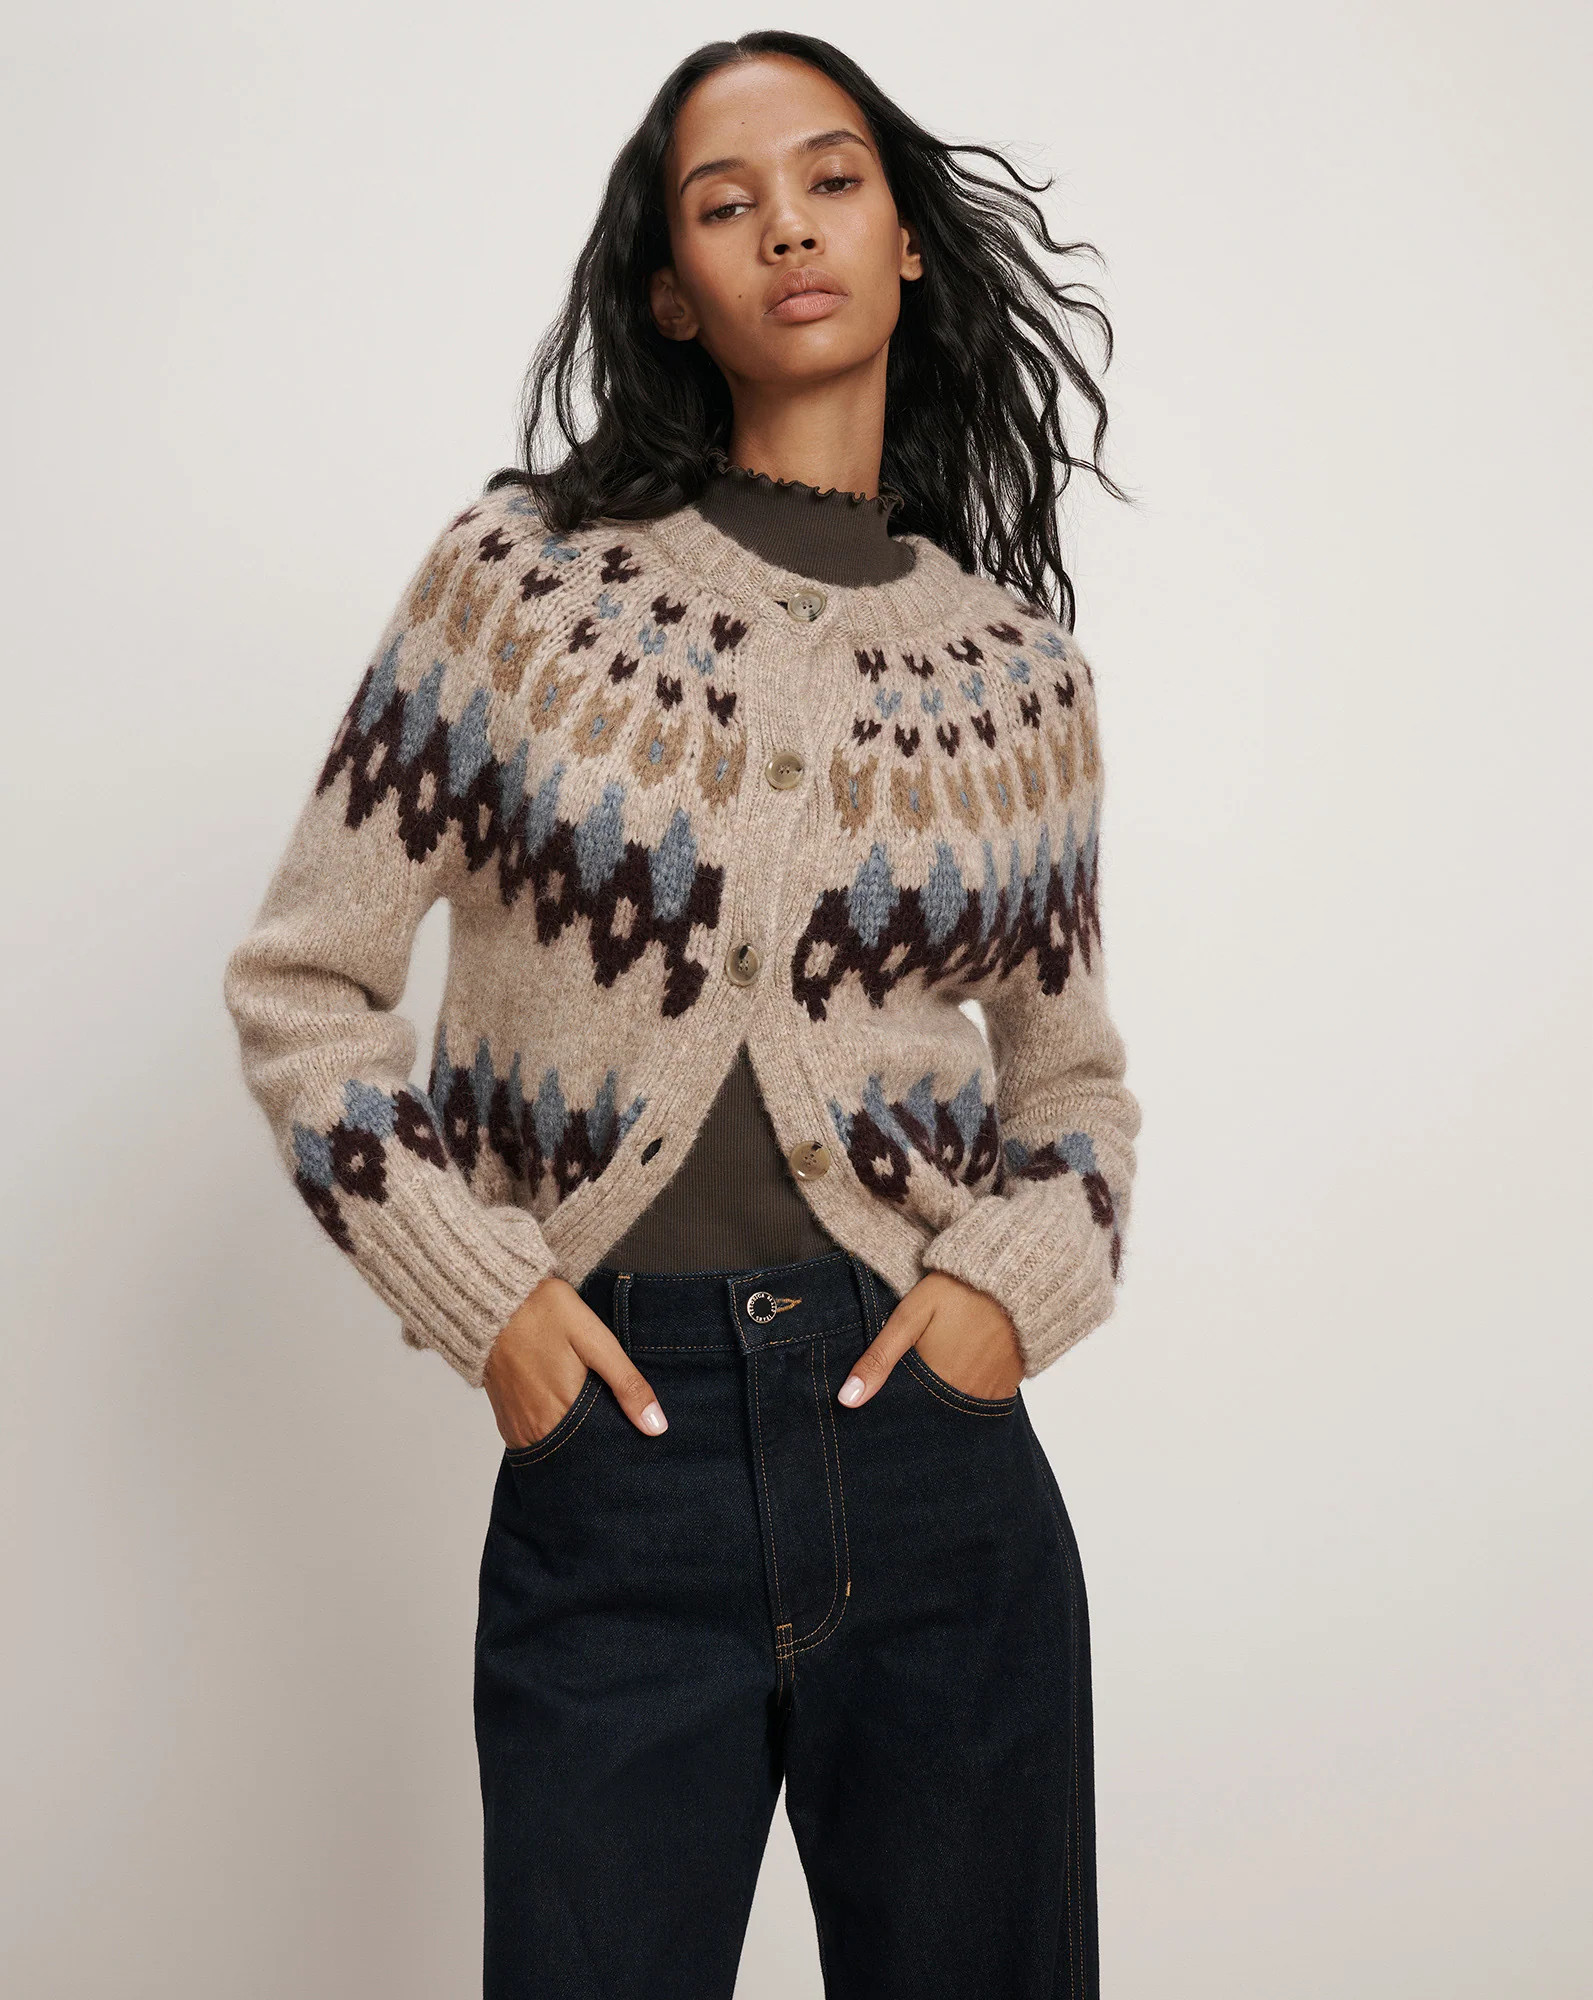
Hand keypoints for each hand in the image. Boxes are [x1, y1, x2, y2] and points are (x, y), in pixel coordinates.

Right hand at [483, 1275, 667, 1444]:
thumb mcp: (594, 1340)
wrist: (491, 1300)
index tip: (635, 1437)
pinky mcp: (505, 1421)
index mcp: (564, 1413)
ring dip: (575, 1442)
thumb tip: (656, 1426)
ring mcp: (517, 1428)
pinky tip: (566, 1416)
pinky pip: (534, 1442)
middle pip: (578, 1456)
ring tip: (593, 1419)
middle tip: (616, 1425)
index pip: (601, 1450)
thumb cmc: (543, 1312)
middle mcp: (537, 1429)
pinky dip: (553, 1435)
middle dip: (598, 1446)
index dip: (619, 1445)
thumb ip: (626, 1383)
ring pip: (556, 1452)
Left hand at [836, 1271, 1022, 1407]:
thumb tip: (847, 1399)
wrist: (1012, 1277)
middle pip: (931, 1415)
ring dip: (940, 1402)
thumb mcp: (910, 1317)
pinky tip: (958, 1372)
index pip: (907, 1412)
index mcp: (937, 1384)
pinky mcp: (1007, 1387)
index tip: (881, 1402)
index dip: (893, 1406)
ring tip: (933, 1375)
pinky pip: (980, 1404)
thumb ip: (879, 1358)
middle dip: (916, 1406)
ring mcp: (990, 1395)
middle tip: (912, 1378)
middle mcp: (966, 1399)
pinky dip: (965, 1394)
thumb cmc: (957, 1291)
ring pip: (954, 1411)